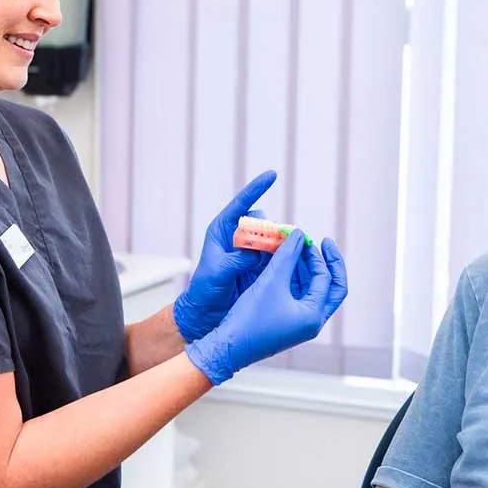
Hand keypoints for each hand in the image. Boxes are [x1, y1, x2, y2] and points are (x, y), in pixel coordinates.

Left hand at [173, 171, 276, 342]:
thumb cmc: (204, 290)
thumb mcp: (217, 272)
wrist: (207, 313)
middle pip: (263, 221)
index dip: (257, 188)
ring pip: (273, 238)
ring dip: (277, 246)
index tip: (272, 175)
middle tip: (263, 252)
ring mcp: (251, 249)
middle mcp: (238, 236)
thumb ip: (236, 259)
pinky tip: (283, 266)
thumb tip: (256, 250)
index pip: (241, 204)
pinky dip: (282, 258)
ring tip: (267, 265)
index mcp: (222, 230)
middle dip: (269, 231)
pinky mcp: (261, 263)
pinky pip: (277, 254)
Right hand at [185, 231, 347, 384]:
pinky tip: (284, 263)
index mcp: (314, 316)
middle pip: (331, 287)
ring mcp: (300, 324)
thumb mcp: (271, 281)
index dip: (317, 255)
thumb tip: (298, 233)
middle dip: (327, 264)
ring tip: (297, 248)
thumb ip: (287, 255)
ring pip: (313, 290)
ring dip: (307, 269)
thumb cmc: (249, 317)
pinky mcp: (287, 322)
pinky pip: (299, 296)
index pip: (326, 279)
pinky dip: (295, 278)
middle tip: (323, 242)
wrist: (227, 347)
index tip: (305, 237)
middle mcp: (311, 322)